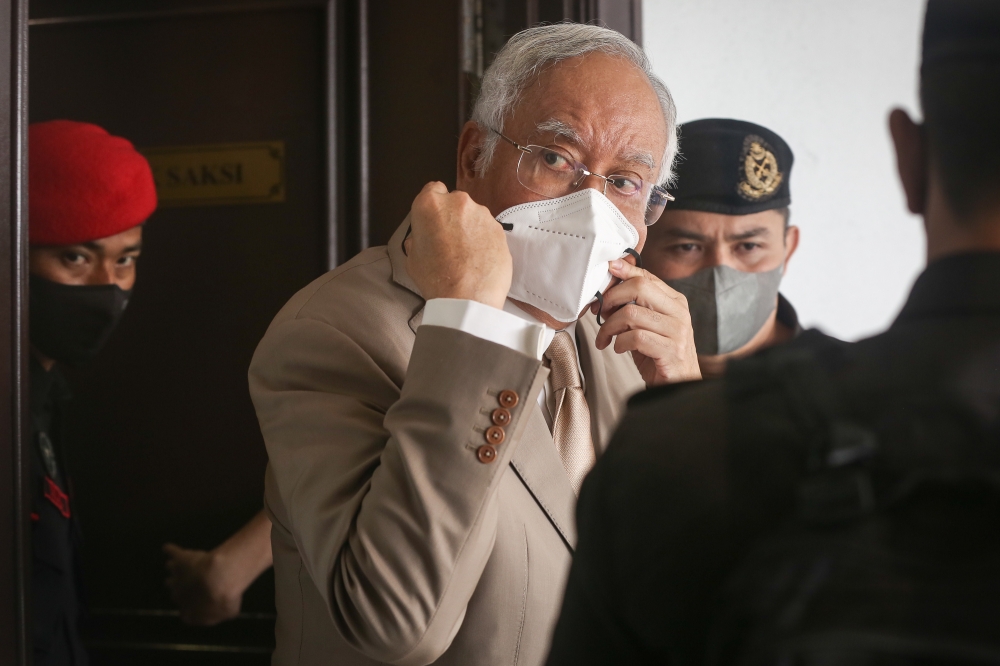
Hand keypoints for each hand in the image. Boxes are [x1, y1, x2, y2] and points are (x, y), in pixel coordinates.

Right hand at [164, 543, 242, 625]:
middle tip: (188, 580)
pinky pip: (172, 553)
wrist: (218, 581)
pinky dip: (170, 550)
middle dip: (180, 585)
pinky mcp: (180, 559)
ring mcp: (177, 575)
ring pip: (172, 572)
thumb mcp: (229, 611)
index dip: (192, 605)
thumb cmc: (225, 599)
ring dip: (174, 568)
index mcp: (190, 613)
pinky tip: (169, 548)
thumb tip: (225, 607)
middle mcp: (178, 595)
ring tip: (175, 564)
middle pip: (176, 590)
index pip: (186, 613)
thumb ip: (223, 610)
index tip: (198, 600)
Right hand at [405, 181, 511, 308]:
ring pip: (473, 216)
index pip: (432, 189)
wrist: (468, 300)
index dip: (432, 206)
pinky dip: (484, 240)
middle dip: (452, 217)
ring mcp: (482, 215)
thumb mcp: (412, 257)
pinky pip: (488, 230)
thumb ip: (417, 238)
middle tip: (447, 241)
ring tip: (464, 255)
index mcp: (430, 204)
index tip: (433, 219)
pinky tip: (478, 259)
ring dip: (469, 228)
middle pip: (454, 202)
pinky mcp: (500, 229)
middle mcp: (458, 203)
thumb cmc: (437, 280)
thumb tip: (422, 237)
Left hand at [593, 258, 701, 385]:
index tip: (605, 274)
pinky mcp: (670, 350)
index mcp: (675, 301)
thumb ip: (634, 305)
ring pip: (631, 313)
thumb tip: (608, 287)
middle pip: (639, 287)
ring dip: (610, 326)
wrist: (678, 386)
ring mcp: (677, 331)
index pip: (646, 276)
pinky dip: (619, 342)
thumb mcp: (646, 325)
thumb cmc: (659, 355)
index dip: (622, 273)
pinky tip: (618, 348)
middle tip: (600, 312)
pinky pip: (635, 337)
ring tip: (605, 337)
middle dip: (612, 298)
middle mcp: (679, 312)